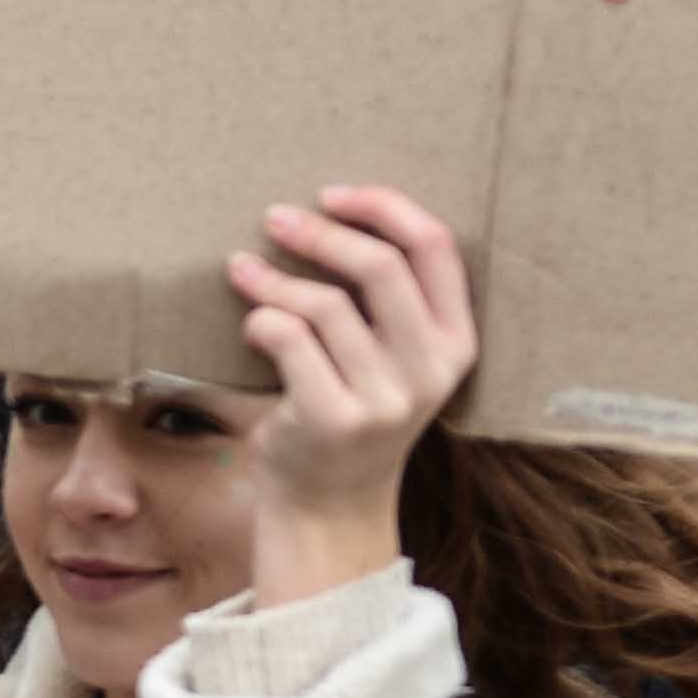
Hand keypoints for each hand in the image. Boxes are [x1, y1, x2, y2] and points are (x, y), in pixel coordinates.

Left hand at [227, 186, 474, 607]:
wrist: (330, 502)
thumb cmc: (351, 405)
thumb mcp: (392, 354)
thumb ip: (386, 297)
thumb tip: (328, 207)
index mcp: (456, 340)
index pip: (435, 246)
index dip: (384, 205)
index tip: (333, 194)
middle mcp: (431, 369)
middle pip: (379, 265)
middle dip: (320, 233)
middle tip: (276, 218)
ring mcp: (385, 398)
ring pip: (323, 303)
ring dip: (272, 278)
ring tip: (242, 269)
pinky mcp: (334, 417)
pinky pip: (288, 338)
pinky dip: (260, 320)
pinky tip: (250, 323)